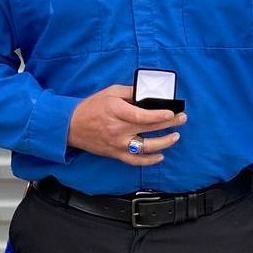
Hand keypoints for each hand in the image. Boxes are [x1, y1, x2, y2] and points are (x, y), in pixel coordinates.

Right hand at [68, 85, 186, 163]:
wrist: (70, 126)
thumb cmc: (92, 107)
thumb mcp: (111, 92)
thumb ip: (131, 92)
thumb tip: (150, 93)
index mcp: (116, 112)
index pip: (142, 116)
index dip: (159, 115)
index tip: (172, 113)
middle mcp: (118, 130)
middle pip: (148, 129)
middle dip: (169, 124)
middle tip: (182, 119)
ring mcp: (117, 144)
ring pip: (145, 148)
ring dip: (164, 143)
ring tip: (175, 136)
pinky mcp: (115, 154)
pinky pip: (134, 161)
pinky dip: (149, 161)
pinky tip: (160, 156)